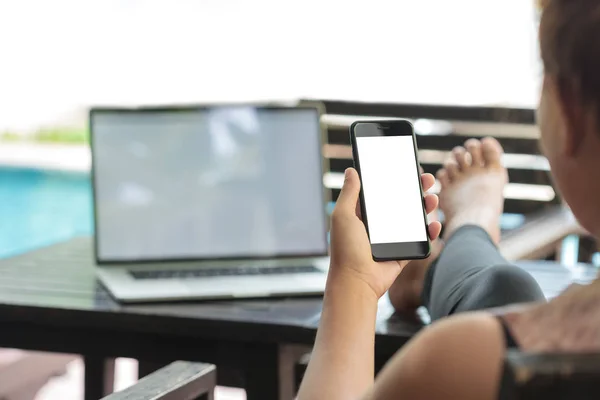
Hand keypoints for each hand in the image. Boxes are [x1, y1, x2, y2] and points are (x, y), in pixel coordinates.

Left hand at [328, 168, 441, 298]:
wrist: (356, 282)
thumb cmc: (345, 250)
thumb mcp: (343, 216)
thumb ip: (349, 193)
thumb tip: (351, 170)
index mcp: (363, 215)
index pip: (381, 192)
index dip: (393, 179)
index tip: (405, 167)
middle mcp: (378, 226)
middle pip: (400, 202)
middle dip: (415, 189)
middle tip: (426, 179)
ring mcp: (392, 239)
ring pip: (413, 219)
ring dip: (425, 207)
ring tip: (432, 198)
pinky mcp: (402, 253)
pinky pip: (420, 240)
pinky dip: (430, 232)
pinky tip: (434, 223)